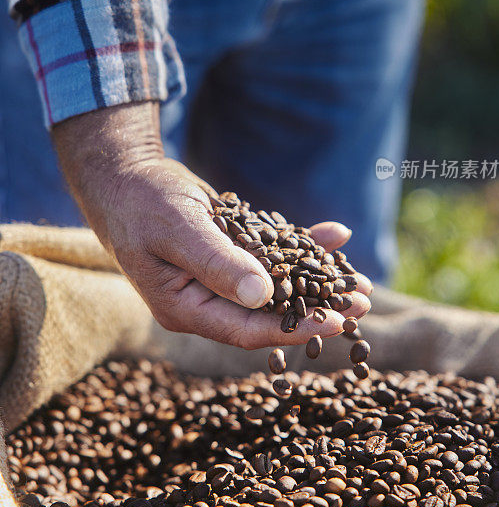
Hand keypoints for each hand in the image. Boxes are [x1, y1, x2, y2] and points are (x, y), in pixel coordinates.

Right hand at [53, 102, 371, 348]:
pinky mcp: (231, 256)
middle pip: (269, 314)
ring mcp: (219, 280)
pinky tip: (335, 235)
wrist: (127, 177)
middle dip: (318, 309)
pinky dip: (302, 247)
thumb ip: (218, 263)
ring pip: (277, 287)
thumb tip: (263, 296)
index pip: (247, 329)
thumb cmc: (143, 202)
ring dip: (318, 282)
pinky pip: (272, 257)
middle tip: (363, 303)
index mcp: (186, 308)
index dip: (294, 327)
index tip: (336, 321)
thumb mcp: (180, 228)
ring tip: (361, 282)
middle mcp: (206, 301)